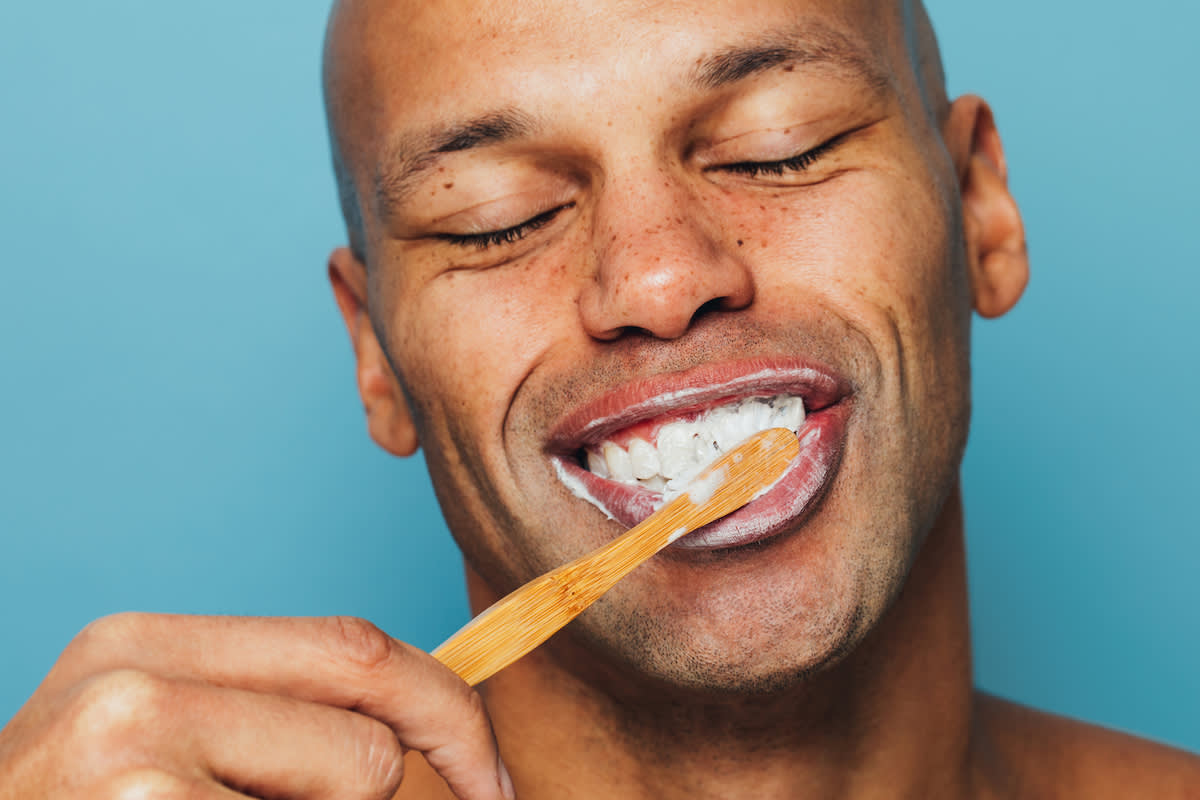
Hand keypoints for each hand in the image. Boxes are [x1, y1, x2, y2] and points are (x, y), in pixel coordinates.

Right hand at [0, 614, 514, 798]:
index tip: (486, 772)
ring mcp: (130, 765)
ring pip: (352, 794)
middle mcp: (134, 688)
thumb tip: (411, 743)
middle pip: (365, 731)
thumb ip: (262, 722)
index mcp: (143, 645)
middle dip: (418, 785)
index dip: (444, 708)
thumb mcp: (143, 745)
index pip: (350, 649)